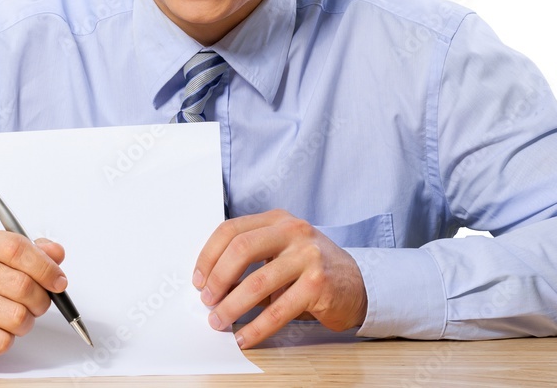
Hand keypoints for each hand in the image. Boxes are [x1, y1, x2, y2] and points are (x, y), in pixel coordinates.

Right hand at [0, 230, 66, 357]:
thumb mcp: (1, 258)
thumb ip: (33, 253)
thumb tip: (56, 253)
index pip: (17, 248)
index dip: (45, 267)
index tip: (58, 281)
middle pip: (23, 286)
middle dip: (41, 300)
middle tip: (38, 304)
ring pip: (16, 316)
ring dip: (26, 322)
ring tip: (17, 317)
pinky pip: (1, 341)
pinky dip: (8, 339)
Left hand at [192, 209, 366, 348]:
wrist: (357, 283)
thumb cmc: (311, 268)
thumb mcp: (282, 249)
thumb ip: (252, 254)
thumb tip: (210, 282)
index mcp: (277, 220)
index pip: (231, 230)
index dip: (208, 256)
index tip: (199, 279)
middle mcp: (293, 232)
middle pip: (240, 249)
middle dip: (217, 279)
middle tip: (207, 300)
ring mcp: (307, 256)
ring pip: (257, 283)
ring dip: (232, 307)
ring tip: (220, 321)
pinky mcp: (317, 284)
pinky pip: (278, 310)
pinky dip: (256, 327)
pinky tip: (245, 336)